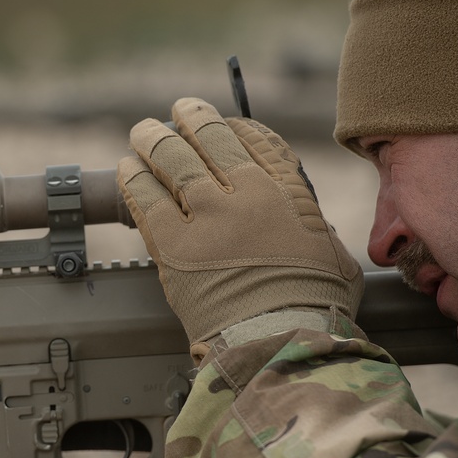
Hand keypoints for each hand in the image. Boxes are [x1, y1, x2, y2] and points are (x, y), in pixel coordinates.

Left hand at [117, 98, 362, 362]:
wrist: (279, 344)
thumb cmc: (312, 308)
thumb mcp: (331, 252)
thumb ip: (309, 225)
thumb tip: (300, 219)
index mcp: (285, 191)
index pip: (253, 138)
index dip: (231, 124)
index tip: (219, 123)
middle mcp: (243, 194)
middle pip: (207, 138)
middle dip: (188, 118)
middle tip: (175, 113)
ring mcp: (205, 217)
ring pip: (169, 159)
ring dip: (151, 140)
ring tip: (141, 133)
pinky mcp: (171, 246)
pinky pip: (143, 198)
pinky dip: (132, 178)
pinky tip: (126, 168)